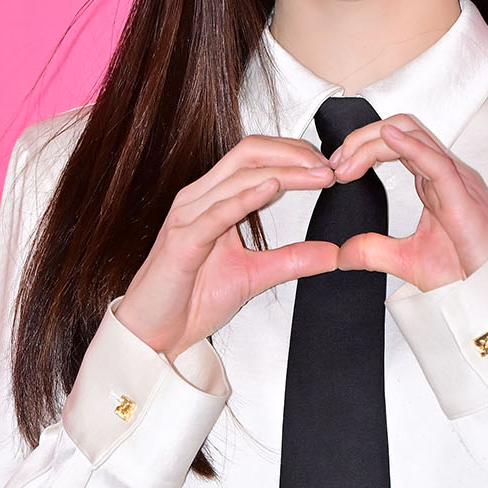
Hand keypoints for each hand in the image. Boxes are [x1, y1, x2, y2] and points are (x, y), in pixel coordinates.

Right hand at [114, 135, 337, 359]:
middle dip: (293, 153)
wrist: (154, 333)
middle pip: (249, 154)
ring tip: (317, 175)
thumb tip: (333, 252)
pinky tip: (272, 188)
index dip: (294, 154)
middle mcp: (199, 199)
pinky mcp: (182, 241)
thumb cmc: (190, 299)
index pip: (256, 157)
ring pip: (238, 176)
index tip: (328, 167)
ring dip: (283, 172)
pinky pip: (216, 213)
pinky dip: (246, 198)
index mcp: (214, 199)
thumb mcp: (254, 275)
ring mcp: (188, 216)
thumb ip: (291, 260)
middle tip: (329, 166)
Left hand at [329, 114, 487, 291]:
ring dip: (375, 141)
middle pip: (401, 130)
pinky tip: (387, 140)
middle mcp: (443, 173)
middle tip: (335, 161)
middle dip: (362, 138)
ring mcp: (455, 179)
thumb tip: (342, 254)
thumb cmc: (463, 270)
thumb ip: (372, 251)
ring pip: (414, 136)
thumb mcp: (404, 260)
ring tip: (348, 160)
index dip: (362, 148)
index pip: (395, 144)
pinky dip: (410, 146)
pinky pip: (436, 160)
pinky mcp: (463, 194)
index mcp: (432, 182)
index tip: (337, 166)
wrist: (487, 291)